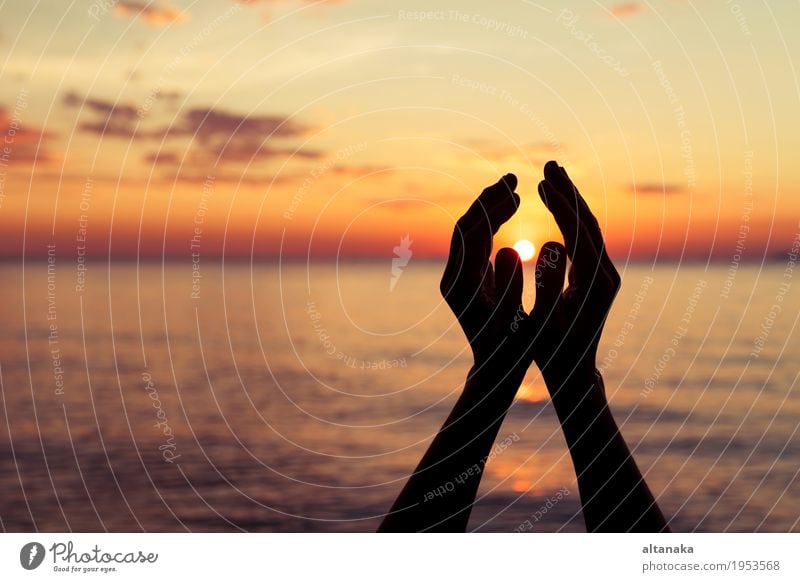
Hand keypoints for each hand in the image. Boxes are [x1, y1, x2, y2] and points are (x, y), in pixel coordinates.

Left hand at [439, 172, 566, 394]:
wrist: (495, 373)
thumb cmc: (511, 351)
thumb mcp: (516, 321)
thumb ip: (511, 286)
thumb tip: (511, 249)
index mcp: (461, 285)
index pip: (470, 233)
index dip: (490, 207)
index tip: (515, 187)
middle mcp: (453, 278)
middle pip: (465, 227)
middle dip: (488, 201)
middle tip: (513, 179)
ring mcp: (459, 278)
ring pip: (470, 233)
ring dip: (490, 210)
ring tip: (515, 191)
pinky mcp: (468, 280)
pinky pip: (477, 242)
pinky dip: (492, 224)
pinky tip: (512, 211)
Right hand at [531, 161, 620, 402]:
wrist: (575, 374)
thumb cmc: (553, 353)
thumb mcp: (545, 322)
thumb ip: (546, 282)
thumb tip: (547, 242)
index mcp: (595, 283)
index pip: (580, 232)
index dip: (561, 205)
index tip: (542, 180)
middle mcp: (608, 274)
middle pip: (590, 223)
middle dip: (570, 192)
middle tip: (551, 164)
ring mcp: (606, 275)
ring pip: (591, 229)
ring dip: (571, 201)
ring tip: (552, 179)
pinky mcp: (600, 278)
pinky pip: (586, 240)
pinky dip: (571, 219)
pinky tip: (557, 208)